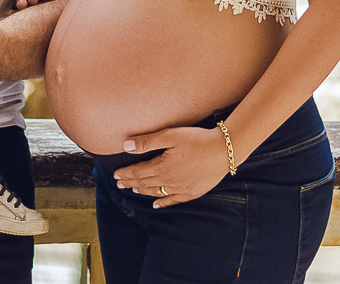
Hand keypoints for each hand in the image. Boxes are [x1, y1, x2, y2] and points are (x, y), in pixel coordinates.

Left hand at [112, 126, 231, 207]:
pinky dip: (163, 203)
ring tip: (134, 189)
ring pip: (157, 192)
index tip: (115, 175)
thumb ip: (147, 141)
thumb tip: (125, 146)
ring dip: (143, 191)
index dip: (125, 173)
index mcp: (162, 166)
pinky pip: (173, 200)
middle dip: (130, 182)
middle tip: (119, 184)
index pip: (138, 172)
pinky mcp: (193, 192)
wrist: (224, 150)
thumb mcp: (170, 135)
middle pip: (145, 183)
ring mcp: (181, 188)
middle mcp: (169, 180)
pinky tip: (156, 204)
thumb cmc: (197, 139)